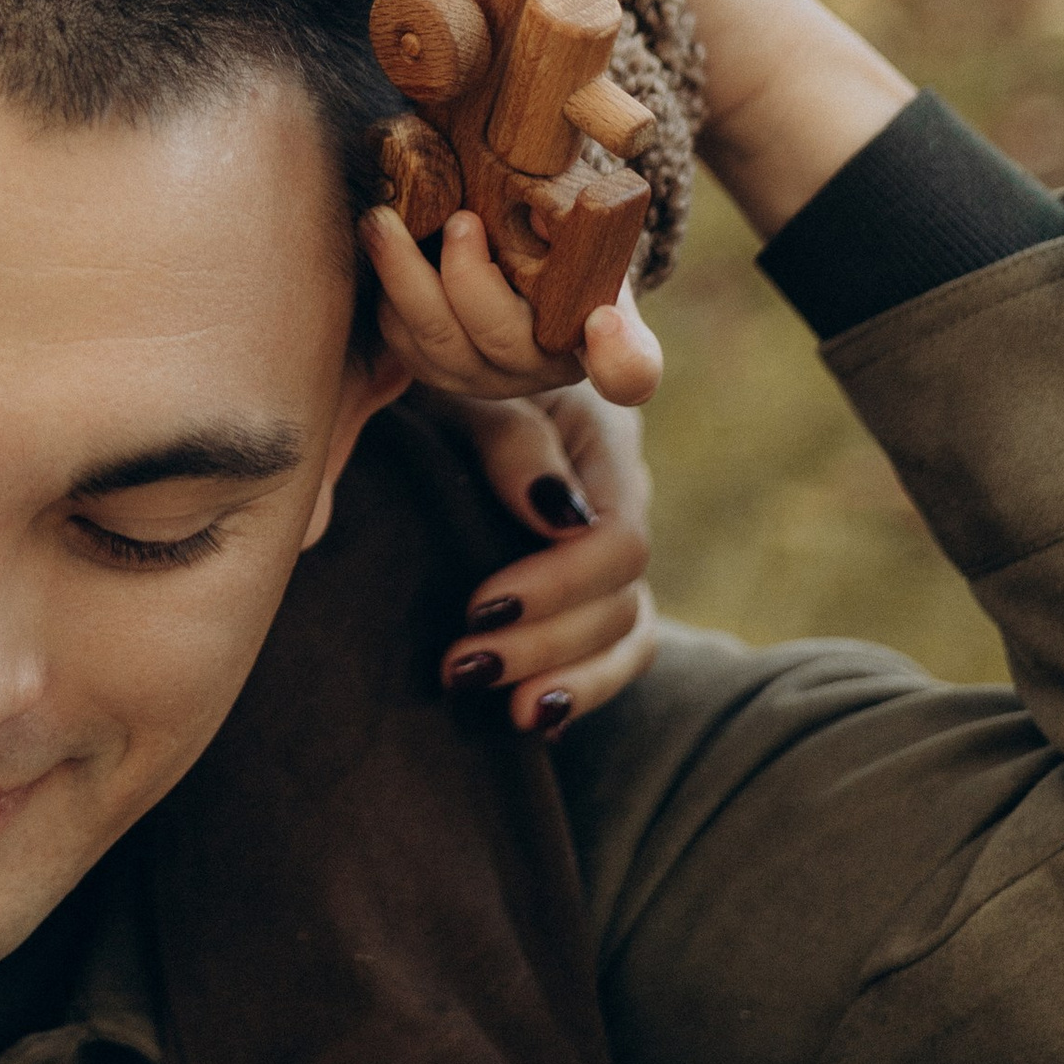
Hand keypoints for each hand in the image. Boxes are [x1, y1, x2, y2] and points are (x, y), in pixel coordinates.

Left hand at [362, 202, 662, 408]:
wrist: (515, 254)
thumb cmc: (553, 231)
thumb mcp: (574, 216)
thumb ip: (570, 216)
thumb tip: (538, 212)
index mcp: (604, 333)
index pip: (629, 370)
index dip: (620, 358)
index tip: (604, 321)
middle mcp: (547, 368)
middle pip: (503, 339)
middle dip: (468, 276)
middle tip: (458, 219)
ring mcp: (489, 379)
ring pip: (439, 345)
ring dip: (404, 278)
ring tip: (381, 221)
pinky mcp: (439, 372)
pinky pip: (404, 343)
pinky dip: (388, 294)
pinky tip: (382, 244)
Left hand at [429, 386, 656, 736]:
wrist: (437, 346)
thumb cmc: (445, 365)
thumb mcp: (471, 386)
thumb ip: (513, 439)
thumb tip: (557, 517)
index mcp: (603, 443)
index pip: (618, 543)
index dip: (557, 587)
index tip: (479, 608)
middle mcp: (617, 500)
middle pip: (620, 601)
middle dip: (546, 645)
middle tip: (461, 668)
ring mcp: (605, 546)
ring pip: (627, 634)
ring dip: (571, 681)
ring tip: (512, 716)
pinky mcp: (581, 580)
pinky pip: (609, 645)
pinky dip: (581, 685)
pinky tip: (537, 718)